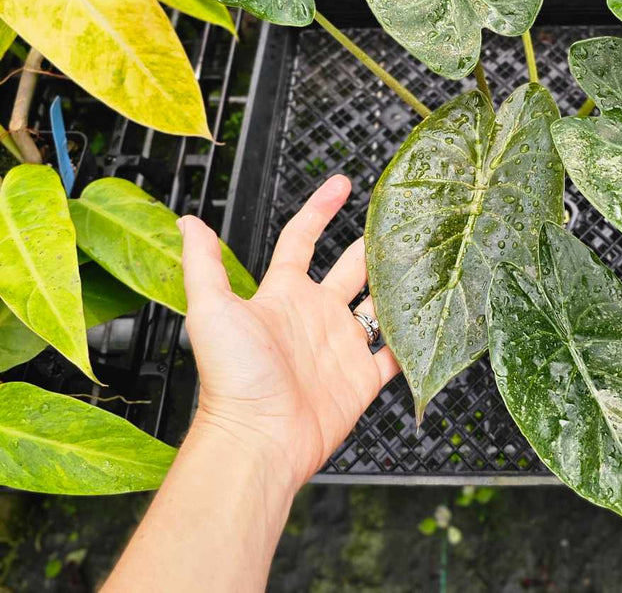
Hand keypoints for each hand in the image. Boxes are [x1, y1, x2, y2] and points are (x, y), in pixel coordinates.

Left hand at [178, 175, 397, 492]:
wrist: (259, 440)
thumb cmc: (232, 378)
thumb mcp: (212, 312)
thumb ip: (203, 265)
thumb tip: (187, 221)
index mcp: (284, 295)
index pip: (304, 240)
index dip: (320, 209)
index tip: (342, 183)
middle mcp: (315, 315)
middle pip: (350, 268)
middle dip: (373, 243)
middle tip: (402, 221)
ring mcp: (341, 345)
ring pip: (378, 304)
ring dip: (398, 283)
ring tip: (425, 258)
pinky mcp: (362, 377)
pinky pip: (394, 352)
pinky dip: (412, 337)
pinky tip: (431, 318)